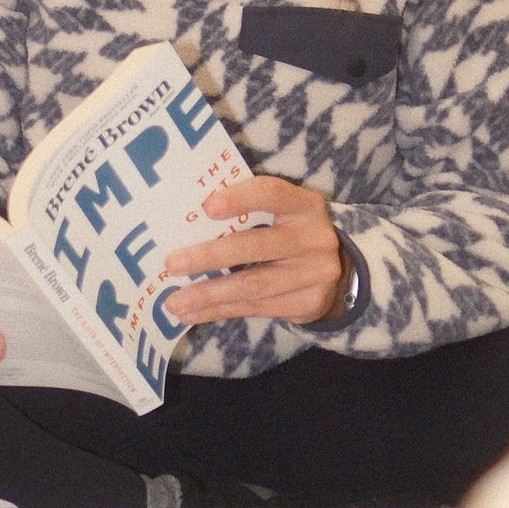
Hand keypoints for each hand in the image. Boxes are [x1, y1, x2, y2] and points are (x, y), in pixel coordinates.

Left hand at [162, 173, 346, 328]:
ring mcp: (315, 275)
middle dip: (210, 256)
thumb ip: (245, 211)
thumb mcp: (279, 213)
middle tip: (172, 264)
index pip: (272, 193)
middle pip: (256, 246)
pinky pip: (256, 309)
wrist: (336, 271)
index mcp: (304, 205)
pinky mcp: (308, 304)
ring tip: (175, 301)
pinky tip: (193, 314)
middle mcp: (314, 238)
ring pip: (254, 286)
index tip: (206, 207)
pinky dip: (220, 311)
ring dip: (209, 294)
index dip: (240, 198)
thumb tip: (184, 220)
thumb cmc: (287, 232)